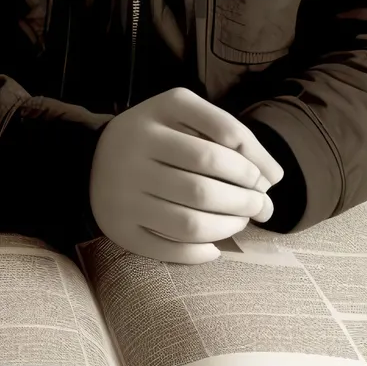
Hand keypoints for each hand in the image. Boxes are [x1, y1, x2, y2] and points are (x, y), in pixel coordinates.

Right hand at [89, 87, 283, 263]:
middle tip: (260, 206)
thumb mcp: (187, 117)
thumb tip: (273, 177)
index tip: (262, 177)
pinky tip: (213, 244)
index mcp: (157, 113)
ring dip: (229, 228)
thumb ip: (231, 134)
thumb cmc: (157, 138)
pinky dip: (201, 252)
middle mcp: (134, 148)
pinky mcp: (119, 227)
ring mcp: (123, 191)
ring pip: (191, 224)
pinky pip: (169, 250)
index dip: (253, 163)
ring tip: (240, 222)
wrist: (93, 160)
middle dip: (246, 202)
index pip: (222, 138)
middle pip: (206, 187)